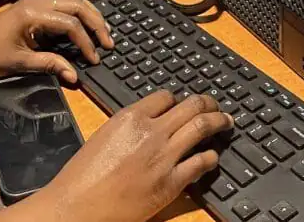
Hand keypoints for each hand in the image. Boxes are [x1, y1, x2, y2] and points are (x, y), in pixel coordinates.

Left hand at [0, 0, 113, 83]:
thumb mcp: (21, 64)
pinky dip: (78, 12)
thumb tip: (75, 75)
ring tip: (103, 32)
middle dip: (95, 22)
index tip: (94, 60)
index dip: (86, 42)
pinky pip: (62, 3)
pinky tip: (86, 25)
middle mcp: (36, 2)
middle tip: (109, 41)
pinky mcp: (33, 6)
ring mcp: (35, 1)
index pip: (70, 24)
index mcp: (33, 14)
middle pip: (76, 4)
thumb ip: (51, 65)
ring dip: (89, 14)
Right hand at [33, 92, 232, 221]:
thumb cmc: (83, 177)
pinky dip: (211, 158)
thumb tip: (148, 125)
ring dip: (218, 121)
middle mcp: (151, 132)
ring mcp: (163, 157)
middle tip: (216, 105)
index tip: (184, 105)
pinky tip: (212, 158)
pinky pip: (201, 163)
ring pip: (201, 128)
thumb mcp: (105, 137)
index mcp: (130, 117)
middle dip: (208, 103)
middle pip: (191, 106)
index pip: (166, 96)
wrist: (77, 206)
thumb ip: (129, 127)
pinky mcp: (171, 183)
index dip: (178, 100)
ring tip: (226, 121)